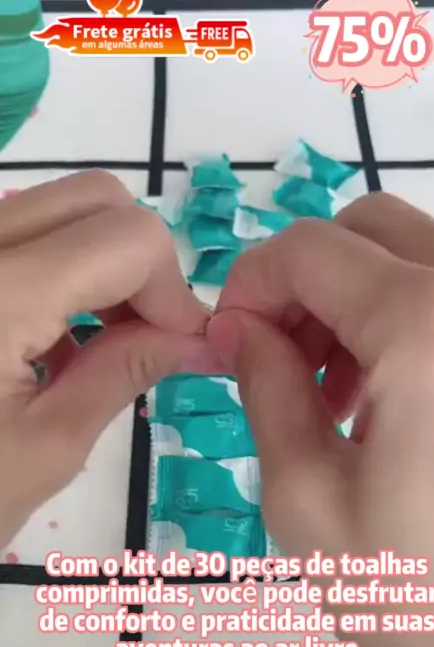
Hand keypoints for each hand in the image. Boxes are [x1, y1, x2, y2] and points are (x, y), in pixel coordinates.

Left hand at [0, 171, 217, 546]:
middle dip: (140, 262)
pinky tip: (45, 339)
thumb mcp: (48, 448)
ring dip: (98, 263)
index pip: (128, 237)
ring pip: (54, 208)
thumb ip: (128, 372)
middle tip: (143, 337)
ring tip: (92, 344)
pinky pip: (15, 232)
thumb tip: (201, 338)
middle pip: (95, 199)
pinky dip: (56, 269)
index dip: (172, 289)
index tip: (179, 348)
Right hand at [208, 193, 433, 646]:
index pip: (312, 249)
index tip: (227, 341)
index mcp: (433, 328)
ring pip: (424, 263)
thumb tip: (238, 325)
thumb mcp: (305, 495)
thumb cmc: (414, 610)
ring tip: (337, 400)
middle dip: (309, 283)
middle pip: (376, 232)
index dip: (250, 283)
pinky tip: (393, 406)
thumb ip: (264, 385)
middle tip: (282, 363)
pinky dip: (410, 327)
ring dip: (361, 304)